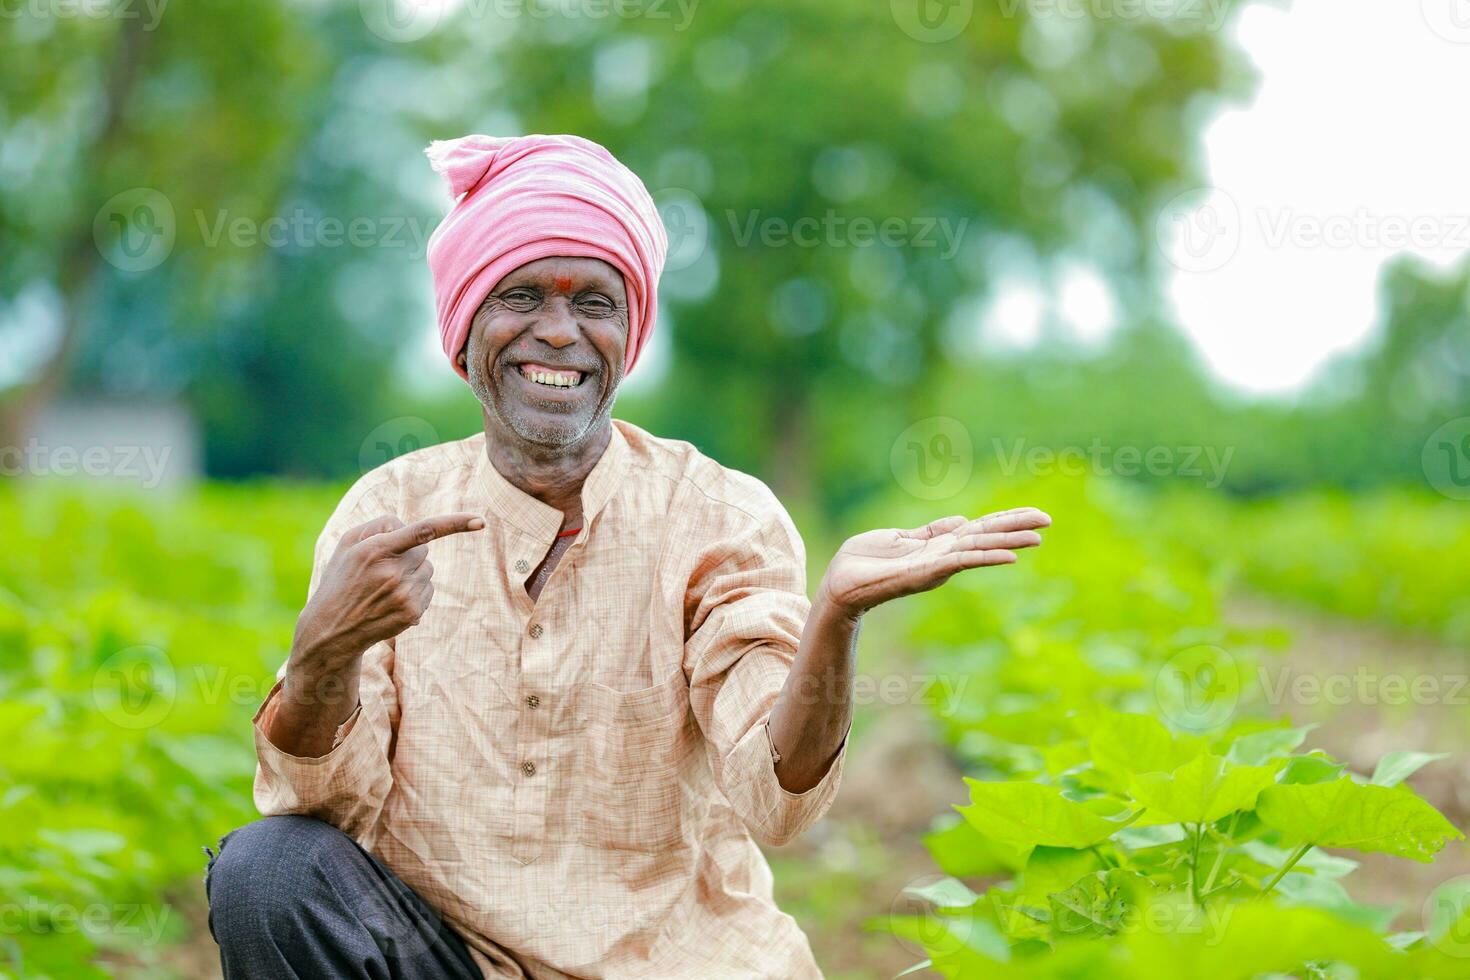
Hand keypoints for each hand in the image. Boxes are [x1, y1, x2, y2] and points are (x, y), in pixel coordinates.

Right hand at [289, 513, 484, 671]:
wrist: (331, 630)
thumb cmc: (341, 579)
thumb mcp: (348, 544)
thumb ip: (378, 525)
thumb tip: (409, 525)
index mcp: (375, 549)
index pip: (423, 530)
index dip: (454, 523)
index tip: (480, 520)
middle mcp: (392, 572)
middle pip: (424, 550)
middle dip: (409, 554)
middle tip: (382, 568)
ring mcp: (404, 595)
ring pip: (427, 570)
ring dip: (412, 573)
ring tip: (383, 588)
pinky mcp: (412, 613)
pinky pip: (428, 589)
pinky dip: (415, 591)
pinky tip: (391, 602)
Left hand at [817, 507, 1050, 617]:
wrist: (837, 585)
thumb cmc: (862, 562)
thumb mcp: (899, 537)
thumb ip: (929, 532)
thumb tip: (960, 520)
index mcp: (938, 545)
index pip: (979, 529)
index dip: (1006, 520)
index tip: (1035, 514)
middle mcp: (942, 557)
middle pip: (986, 537)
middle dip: (1016, 529)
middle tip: (1049, 521)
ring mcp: (936, 566)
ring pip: (979, 549)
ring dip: (1008, 543)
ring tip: (1038, 538)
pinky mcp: (925, 573)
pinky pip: (960, 562)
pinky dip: (985, 558)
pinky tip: (1008, 557)